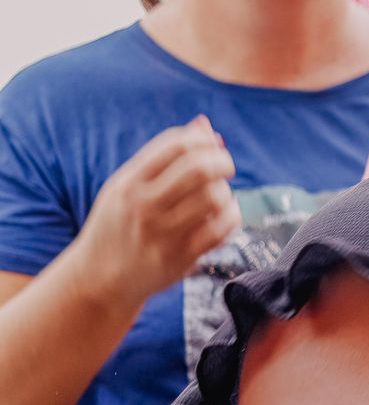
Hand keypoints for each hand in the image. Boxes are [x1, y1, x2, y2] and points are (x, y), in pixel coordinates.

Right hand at [75, 116, 239, 307]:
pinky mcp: (179, 258)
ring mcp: (162, 234)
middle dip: (222, 161)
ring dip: (225, 191)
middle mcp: (144, 207)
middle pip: (199, 169)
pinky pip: (221, 229)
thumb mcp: (127, 186)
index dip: (202, 140)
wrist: (99, 279)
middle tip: (225, 166)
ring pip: (214, 198)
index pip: (176, 145)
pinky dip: (232, 216)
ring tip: (218, 194)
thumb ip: (164, 156)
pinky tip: (225, 214)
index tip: (210, 146)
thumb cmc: (119, 223)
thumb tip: (205, 125)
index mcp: (129, 183)